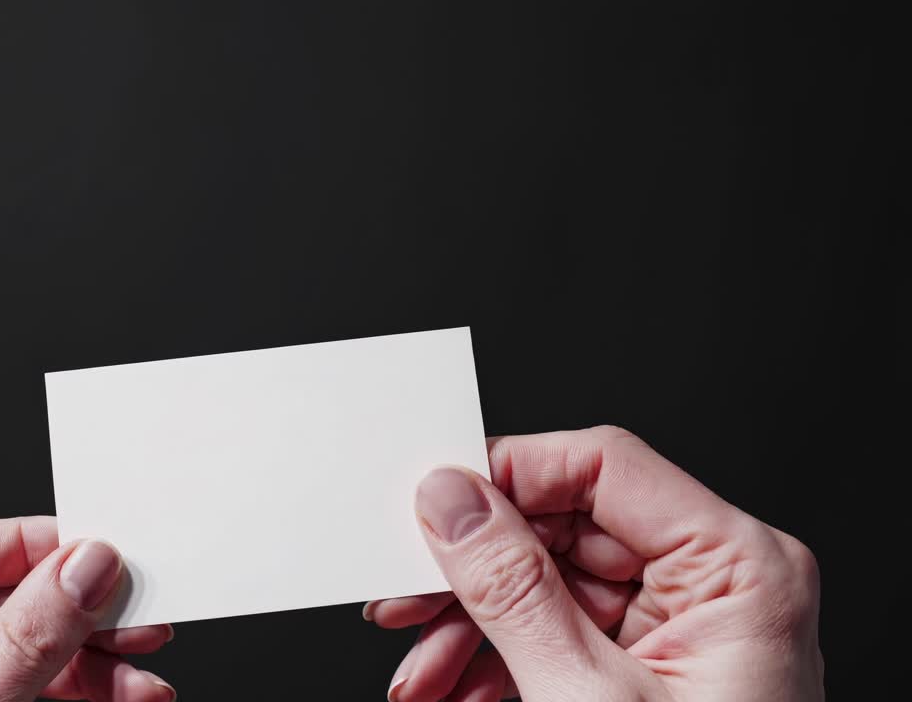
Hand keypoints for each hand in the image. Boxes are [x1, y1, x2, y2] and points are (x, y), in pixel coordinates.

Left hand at [0, 517, 175, 701]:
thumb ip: (24, 646)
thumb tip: (83, 569)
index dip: (24, 546)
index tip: (96, 551)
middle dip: (70, 616)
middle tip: (136, 614)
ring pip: (9, 651)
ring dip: (86, 664)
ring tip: (145, 677)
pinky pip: (13, 693)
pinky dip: (71, 697)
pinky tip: (123, 700)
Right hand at [365, 426, 822, 701]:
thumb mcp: (584, 699)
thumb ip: (510, 589)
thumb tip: (452, 502)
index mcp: (737, 568)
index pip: (602, 463)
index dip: (507, 475)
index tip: (435, 505)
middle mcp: (718, 584)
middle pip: (565, 529)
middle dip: (474, 577)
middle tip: (405, 602)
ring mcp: (685, 626)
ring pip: (550, 585)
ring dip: (473, 630)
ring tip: (420, 676)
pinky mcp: (654, 666)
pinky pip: (561, 633)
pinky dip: (500, 662)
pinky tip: (456, 692)